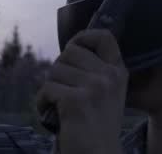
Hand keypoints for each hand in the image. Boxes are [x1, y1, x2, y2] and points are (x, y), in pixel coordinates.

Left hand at [37, 29, 127, 153]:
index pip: (104, 36)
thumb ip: (95, 69)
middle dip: (59, 69)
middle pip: (69, 52)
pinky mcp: (77, 101)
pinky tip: (52, 114)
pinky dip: (43, 102)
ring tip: (58, 105)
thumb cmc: (96, 125)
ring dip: (50, 88)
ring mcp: (95, 87)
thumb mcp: (106, 92)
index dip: (83, 37)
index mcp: (118, 71)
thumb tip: (69, 49)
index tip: (73, 49)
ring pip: (54, 71)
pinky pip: (47, 89)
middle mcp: (110, 76)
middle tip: (63, 89)